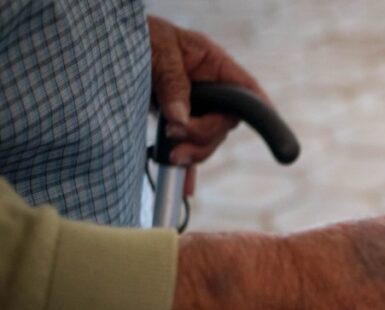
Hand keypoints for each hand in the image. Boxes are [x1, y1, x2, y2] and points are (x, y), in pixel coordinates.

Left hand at [148, 16, 268, 194]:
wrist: (108, 43)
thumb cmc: (140, 35)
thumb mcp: (158, 51)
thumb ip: (172, 83)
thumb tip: (180, 118)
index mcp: (215, 65)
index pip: (248, 91)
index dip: (261, 111)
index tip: (265, 129)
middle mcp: (212, 89)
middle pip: (224, 124)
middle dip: (202, 136)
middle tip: (174, 134)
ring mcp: (197, 107)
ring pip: (207, 141)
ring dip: (191, 153)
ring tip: (170, 156)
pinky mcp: (178, 123)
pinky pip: (188, 148)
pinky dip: (186, 169)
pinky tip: (186, 188)